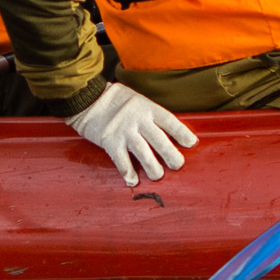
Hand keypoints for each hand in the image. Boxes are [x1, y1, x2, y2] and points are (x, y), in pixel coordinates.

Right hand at [66, 83, 199, 184]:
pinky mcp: (110, 141)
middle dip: (172, 156)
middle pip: (160, 141)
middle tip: (178, 165)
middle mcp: (137, 119)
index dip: (182, 133)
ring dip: (153, 168)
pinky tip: (133, 181)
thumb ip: (150, 115)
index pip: (170, 121)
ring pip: (144, 154)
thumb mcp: (137, 100)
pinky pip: (122, 161)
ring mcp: (124, 131)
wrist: (87, 98)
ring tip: (158, 176)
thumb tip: (168, 133)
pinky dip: (128, 173)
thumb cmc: (114, 100)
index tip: (192, 143)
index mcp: (147, 107)